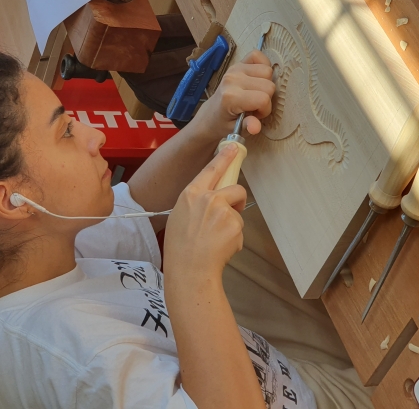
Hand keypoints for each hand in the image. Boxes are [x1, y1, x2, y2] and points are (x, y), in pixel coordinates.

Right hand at [163, 145, 247, 281]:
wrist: (189, 269)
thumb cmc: (180, 247)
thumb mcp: (179, 216)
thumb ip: (196, 203)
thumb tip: (210, 200)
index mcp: (191, 194)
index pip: (211, 169)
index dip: (224, 157)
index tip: (232, 148)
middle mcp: (208, 198)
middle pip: (235, 189)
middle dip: (236, 199)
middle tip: (230, 210)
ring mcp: (223, 211)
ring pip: (237, 212)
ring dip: (232, 224)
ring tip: (215, 239)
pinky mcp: (235, 225)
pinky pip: (239, 229)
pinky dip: (233, 238)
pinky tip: (220, 247)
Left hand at [195, 50, 275, 140]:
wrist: (211, 115)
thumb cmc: (224, 123)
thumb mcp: (236, 130)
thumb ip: (248, 126)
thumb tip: (256, 127)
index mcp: (231, 97)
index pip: (264, 99)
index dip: (264, 110)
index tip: (255, 115)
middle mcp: (232, 79)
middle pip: (269, 85)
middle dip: (266, 98)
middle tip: (254, 106)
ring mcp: (235, 68)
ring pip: (268, 71)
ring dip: (265, 84)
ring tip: (254, 94)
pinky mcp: (237, 63)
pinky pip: (258, 55)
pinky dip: (262, 66)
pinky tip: (256, 79)